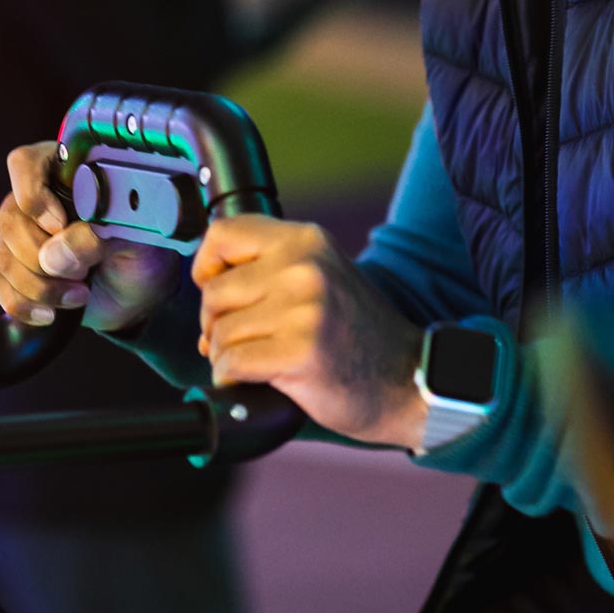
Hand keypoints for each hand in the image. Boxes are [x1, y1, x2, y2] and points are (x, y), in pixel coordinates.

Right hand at [0, 142, 181, 334]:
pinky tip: (51, 312)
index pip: (25, 165)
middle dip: (42, 254)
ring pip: (4, 257)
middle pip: (10, 218)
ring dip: (39, 286)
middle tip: (82, 270)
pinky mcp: (15, 270)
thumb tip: (53, 255)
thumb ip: (97, 237)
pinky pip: (0, 285)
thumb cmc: (140, 251)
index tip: (59, 225)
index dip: (34, 196)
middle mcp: (37, 200)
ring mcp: (22, 236)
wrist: (139, 293)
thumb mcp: (133, 237)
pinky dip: (24, 304)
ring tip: (79, 294)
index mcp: (67, 173)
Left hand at [193, 217, 425, 447]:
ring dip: (227, 356)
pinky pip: (230, 364)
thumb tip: (205, 284)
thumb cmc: (357, 334)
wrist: (407, 378)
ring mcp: (304, 309)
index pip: (223, 232)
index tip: (218, 289)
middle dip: (216, 324)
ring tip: (261, 360)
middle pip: (214, 292)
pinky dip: (233, 379)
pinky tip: (259, 380)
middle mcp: (304, 267)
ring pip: (219, 333)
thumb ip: (271, 267)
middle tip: (245, 339)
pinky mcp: (300, 352)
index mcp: (307, 240)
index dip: (208, 266)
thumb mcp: (322, 275)